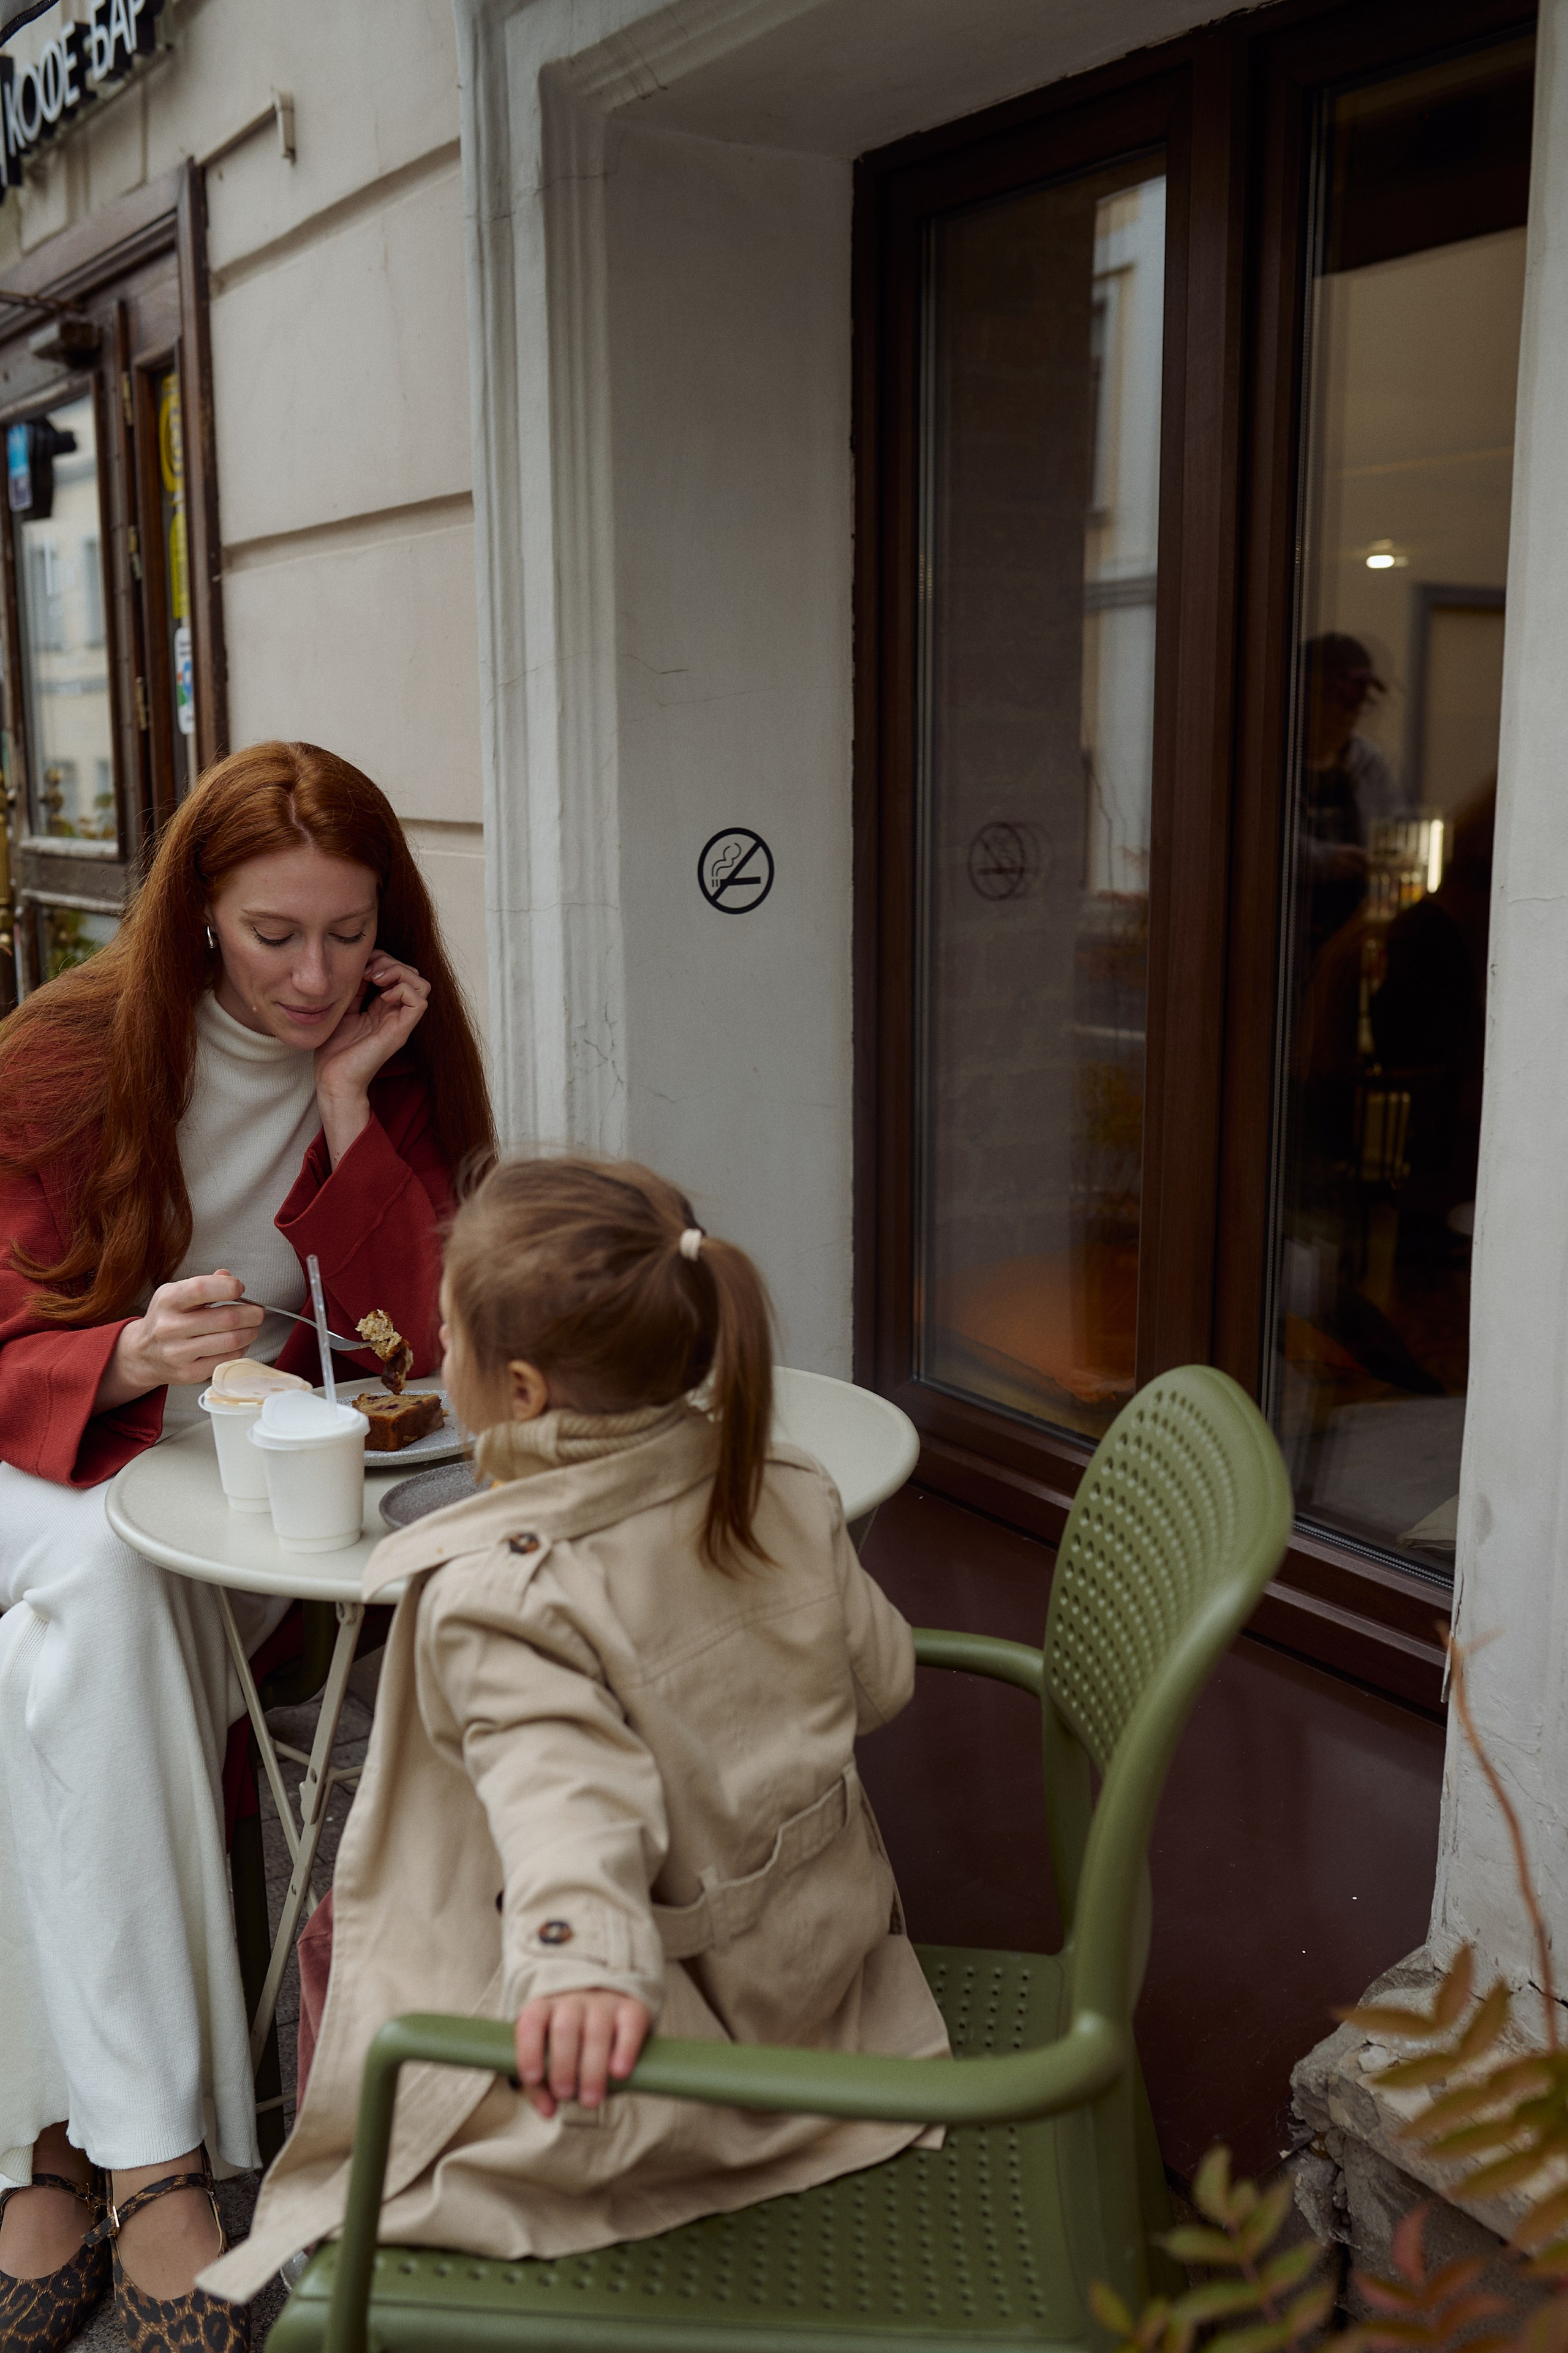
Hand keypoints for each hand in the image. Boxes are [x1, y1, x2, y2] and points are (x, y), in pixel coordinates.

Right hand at [96, 1270, 262, 1410]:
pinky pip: (227, 1360)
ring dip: (250, 1332)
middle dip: (251, 1313)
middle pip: (225, 1318)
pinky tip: (239, 1343)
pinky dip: (241, 1349)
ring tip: (252, 1327)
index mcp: (167, 1301)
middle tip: (257, 1312)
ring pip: (231, 1341)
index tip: (239, 1288)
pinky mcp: (188, 1373)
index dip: (228, 1287)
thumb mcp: (176, 1294)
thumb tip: (227, 1276)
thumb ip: (204, 1283)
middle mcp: (169, 1327)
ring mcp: (178, 1353)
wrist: (142, 1354)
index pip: (202, 1289)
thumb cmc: (166, 1318)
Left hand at [312, 954, 431, 1163]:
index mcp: (382, 1008)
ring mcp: (400, 1022)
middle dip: (391, 962)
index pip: (398, 973)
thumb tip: (358, 965)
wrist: (333, 1079)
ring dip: (400, 972)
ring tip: (376, 978)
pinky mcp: (400, 1032)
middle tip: (368, 970)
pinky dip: (403, 989)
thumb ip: (353, 989)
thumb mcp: (341, 1009)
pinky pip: (419, 1002)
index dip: (382, 960)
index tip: (361, 965)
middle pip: (412, 974)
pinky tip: (381, 995)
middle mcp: (395, 1014)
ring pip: (421, 984)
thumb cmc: (334, 1051)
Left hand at [514, 1992, 651, 2119]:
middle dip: (563, 2066)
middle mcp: (573, 2001)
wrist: (608, 2001)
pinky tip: (619, 2073)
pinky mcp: (633, 2009)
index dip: (529, 2049)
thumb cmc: (571, 2040)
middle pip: (565, 2029)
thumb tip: (548, 2111)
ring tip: (591, 2099)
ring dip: (592, 2069)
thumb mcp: (549, 2056)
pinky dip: (625, 2050)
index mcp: (545, 2007)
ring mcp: (604, 2002)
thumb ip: (542, 2085)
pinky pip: (629, 2026)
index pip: (531, 2022)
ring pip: (597, 2031)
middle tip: (566, 2094)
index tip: (533, 2078)